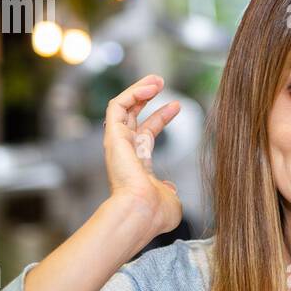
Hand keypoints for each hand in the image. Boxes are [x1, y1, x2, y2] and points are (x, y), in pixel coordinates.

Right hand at [104, 74, 182, 238]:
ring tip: (157, 78)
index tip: (177, 105)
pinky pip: (117, 105)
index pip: (146, 133)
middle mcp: (125, 152)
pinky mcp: (113, 135)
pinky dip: (133, 92)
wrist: (141, 211)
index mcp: (138, 165)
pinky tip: (151, 86)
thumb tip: (170, 188)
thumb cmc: (156, 212)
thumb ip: (170, 190)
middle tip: (160, 82)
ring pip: (121, 106)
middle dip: (144, 96)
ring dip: (138, 89)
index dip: (160, 117)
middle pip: (131, 116)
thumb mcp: (171, 199)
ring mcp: (117, 143)